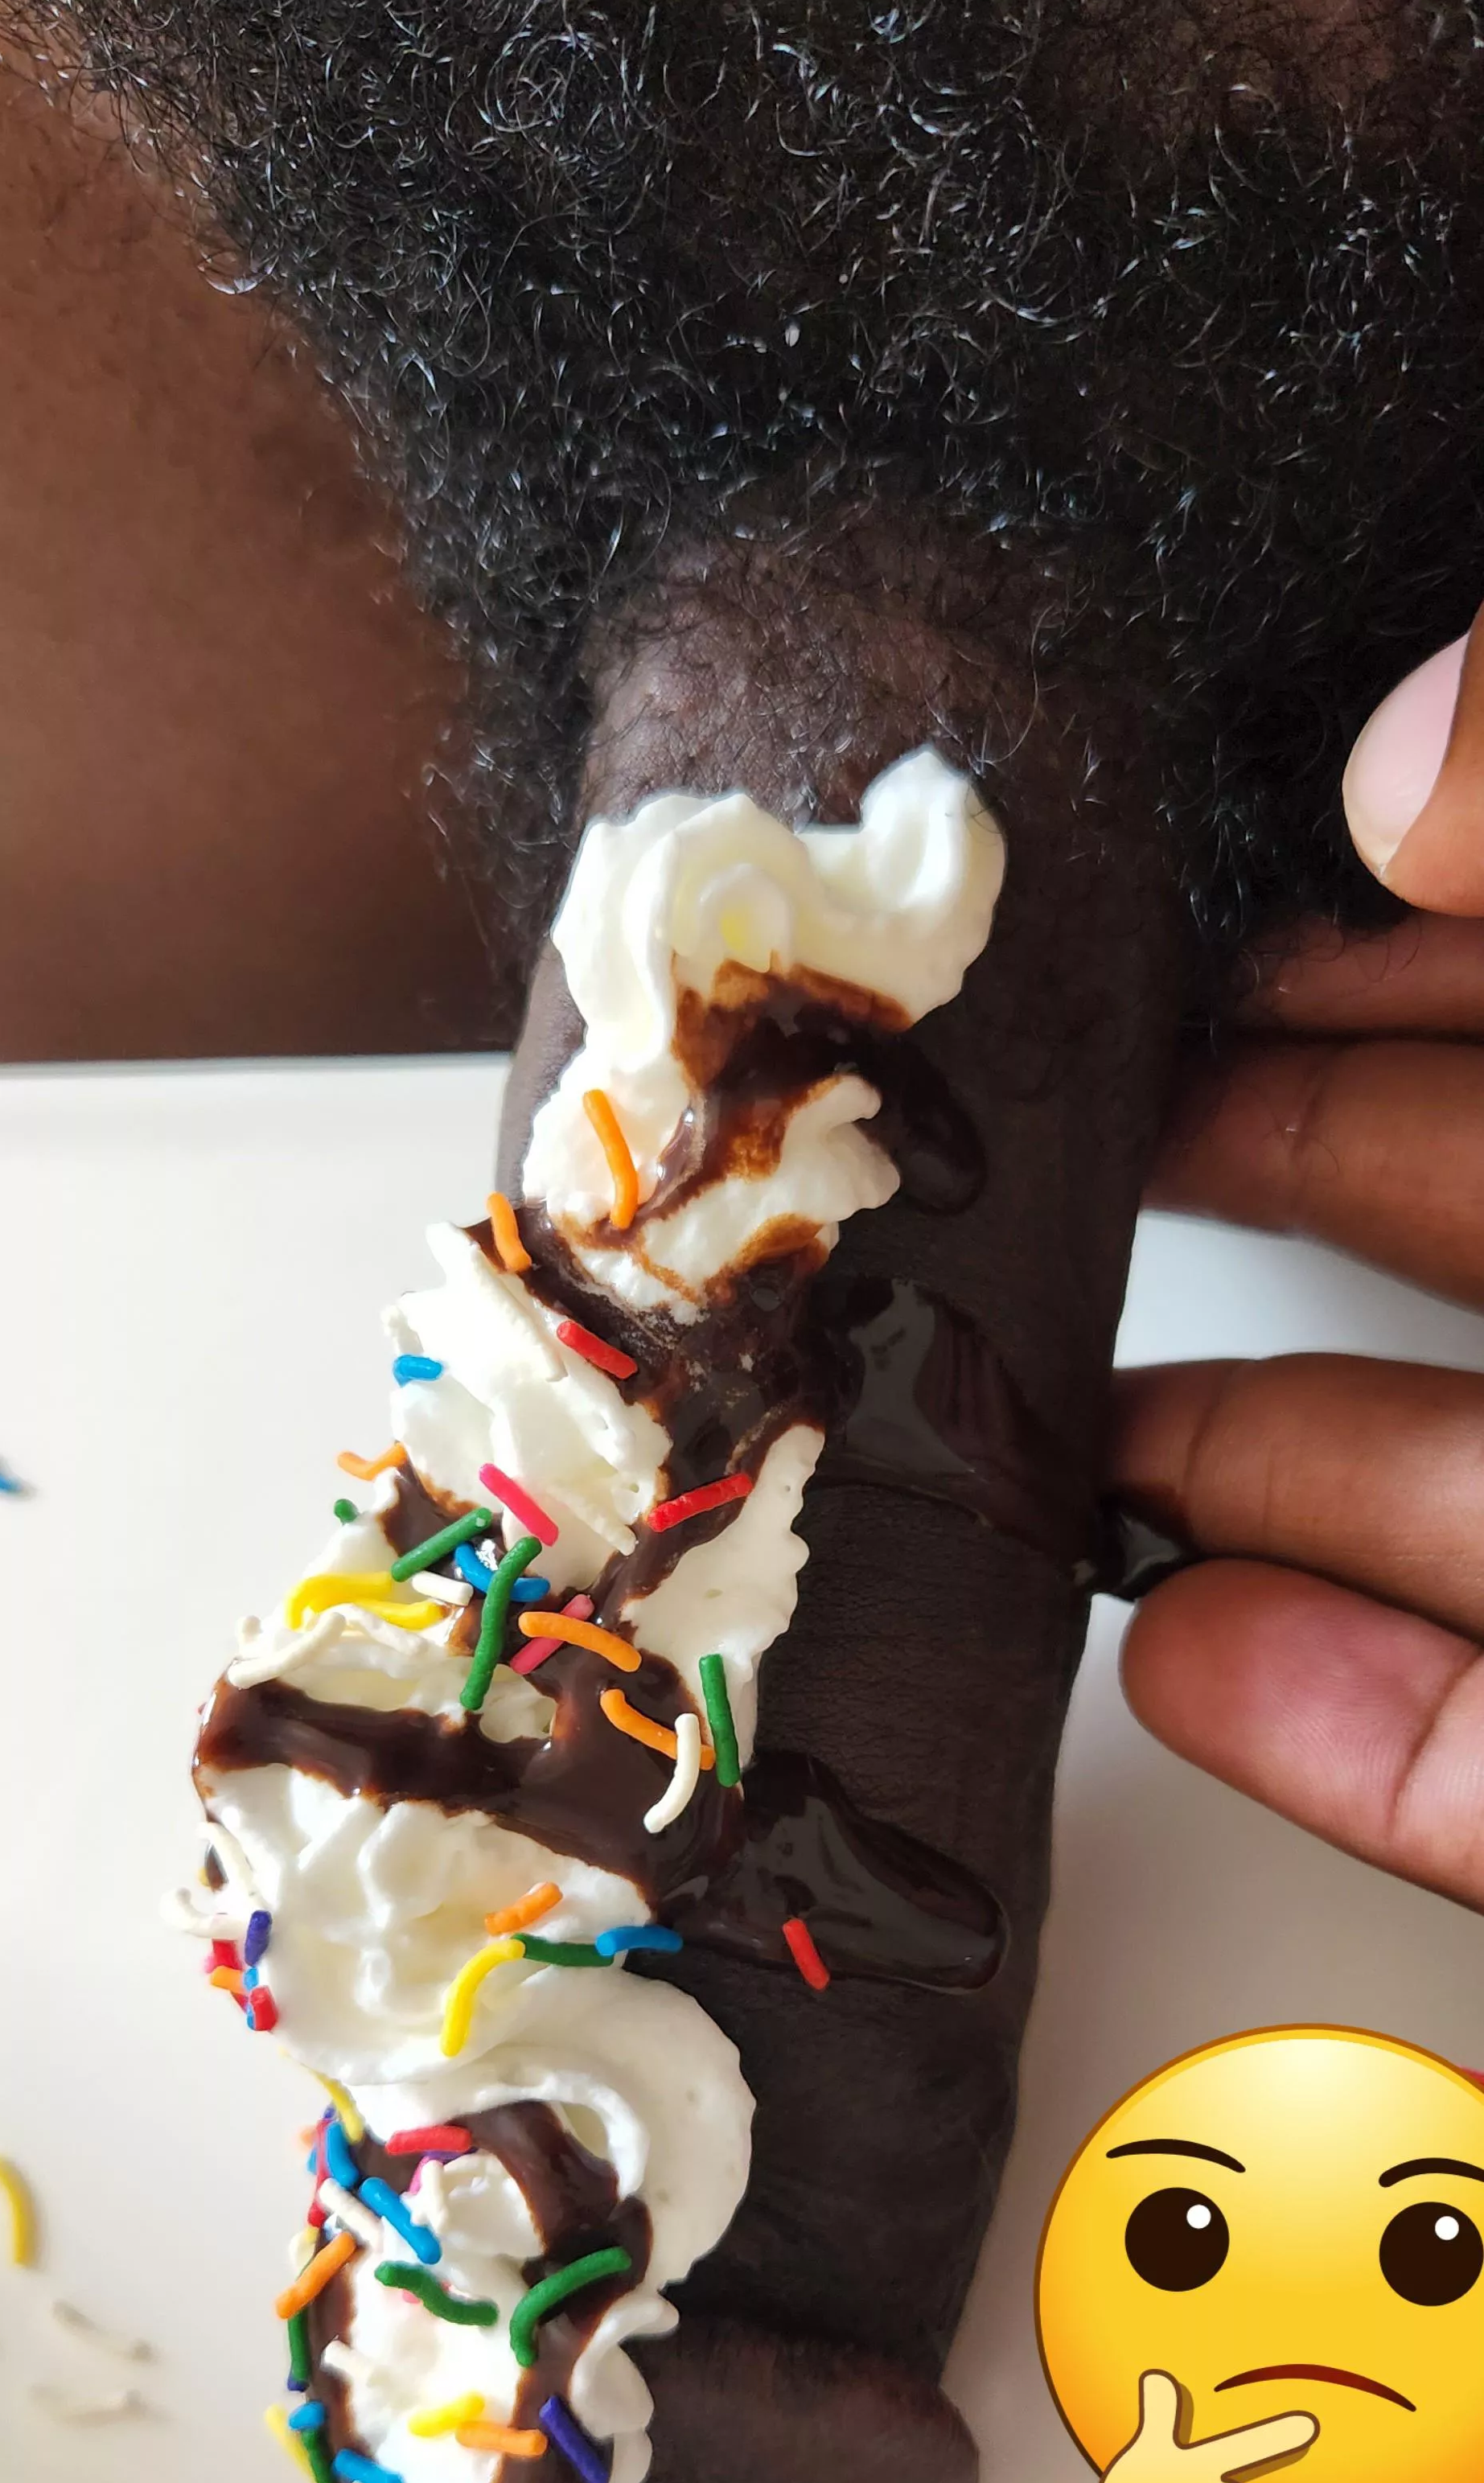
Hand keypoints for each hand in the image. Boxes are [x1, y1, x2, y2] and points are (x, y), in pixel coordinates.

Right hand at [1110, 602, 1483, 1911]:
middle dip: (1265, 1163)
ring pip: (1473, 1503)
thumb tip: (1420, 750)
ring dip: (1242, 1470)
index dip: (1396, 921)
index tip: (1204, 898)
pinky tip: (1194, 1659)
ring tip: (1042, 1430)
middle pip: (1477, 1212)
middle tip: (1060, 1131)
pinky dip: (1357, 1732)